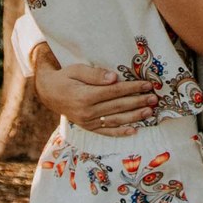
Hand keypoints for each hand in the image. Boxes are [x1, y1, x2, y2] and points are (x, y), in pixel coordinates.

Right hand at [34, 56, 156, 134]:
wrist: (48, 93)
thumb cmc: (65, 77)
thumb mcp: (77, 70)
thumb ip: (95, 74)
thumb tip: (114, 78)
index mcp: (85, 96)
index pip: (114, 92)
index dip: (132, 88)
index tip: (147, 85)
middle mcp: (87, 111)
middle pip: (118, 106)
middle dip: (138, 102)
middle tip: (154, 99)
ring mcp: (88, 122)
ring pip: (115, 120)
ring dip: (134, 117)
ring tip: (149, 112)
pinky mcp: (88, 127)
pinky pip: (107, 131)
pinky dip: (121, 132)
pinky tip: (134, 130)